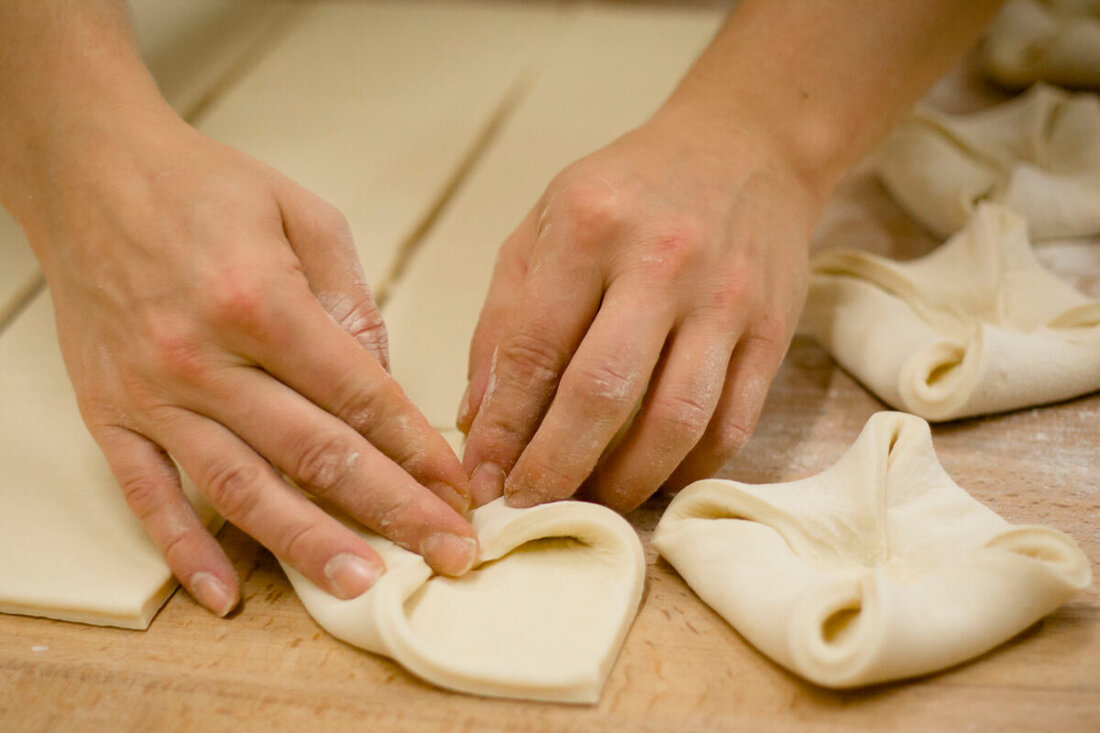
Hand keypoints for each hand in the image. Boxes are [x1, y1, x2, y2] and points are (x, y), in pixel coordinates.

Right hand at [16, 107, 477, 615]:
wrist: (90, 172)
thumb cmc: (205, 189)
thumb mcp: (302, 215)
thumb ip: (350, 299)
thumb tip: (384, 378)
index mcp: (261, 301)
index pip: (360, 397)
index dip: (417, 451)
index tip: (456, 490)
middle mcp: (205, 356)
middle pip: (315, 452)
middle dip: (391, 510)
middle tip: (447, 554)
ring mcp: (153, 393)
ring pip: (240, 487)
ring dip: (307, 543)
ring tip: (363, 586)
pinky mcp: (110, 413)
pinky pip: (148, 494)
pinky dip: (184, 549)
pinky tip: (224, 594)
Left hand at [458, 108, 825, 512]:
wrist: (747, 148)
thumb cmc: (628, 191)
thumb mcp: (545, 225)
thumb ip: (505, 318)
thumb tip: (479, 418)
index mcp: (588, 225)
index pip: (533, 349)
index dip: (502, 428)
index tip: (481, 479)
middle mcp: (662, 261)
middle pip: (603, 394)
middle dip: (556, 469)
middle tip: (529, 509)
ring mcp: (726, 299)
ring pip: (675, 421)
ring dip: (625, 482)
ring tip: (591, 504)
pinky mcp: (773, 331)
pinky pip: (731, 424)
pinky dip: (687, 468)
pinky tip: (653, 478)